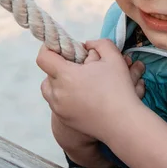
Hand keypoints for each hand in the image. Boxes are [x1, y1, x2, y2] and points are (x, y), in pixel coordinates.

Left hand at [45, 49, 145, 167]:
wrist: (122, 123)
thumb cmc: (118, 89)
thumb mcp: (114, 57)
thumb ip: (99, 44)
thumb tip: (87, 45)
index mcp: (66, 75)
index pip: (43, 57)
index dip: (49, 48)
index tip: (61, 47)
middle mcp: (57, 92)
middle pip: (47, 74)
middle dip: (59, 67)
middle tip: (77, 67)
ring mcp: (59, 108)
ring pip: (50, 90)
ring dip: (60, 83)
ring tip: (79, 82)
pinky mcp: (64, 119)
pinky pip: (57, 104)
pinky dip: (65, 97)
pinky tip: (83, 96)